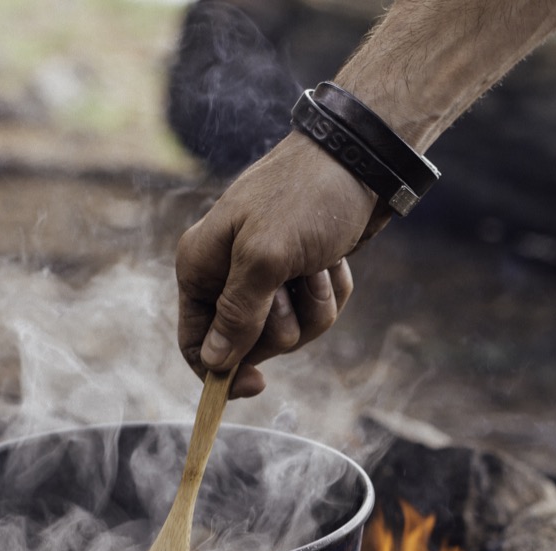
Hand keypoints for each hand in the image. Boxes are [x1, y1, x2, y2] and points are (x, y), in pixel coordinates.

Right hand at [175, 133, 386, 397]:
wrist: (360, 160)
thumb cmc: (306, 197)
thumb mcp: (267, 256)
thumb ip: (238, 312)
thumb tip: (213, 361)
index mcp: (202, 265)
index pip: (195, 342)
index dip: (221, 371)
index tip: (257, 384)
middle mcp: (228, 274)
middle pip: (248, 344)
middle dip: (282, 324)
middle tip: (293, 284)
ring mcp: (267, 276)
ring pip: (290, 331)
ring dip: (313, 306)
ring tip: (319, 264)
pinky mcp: (301, 274)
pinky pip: (315, 312)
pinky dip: (331, 292)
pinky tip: (335, 260)